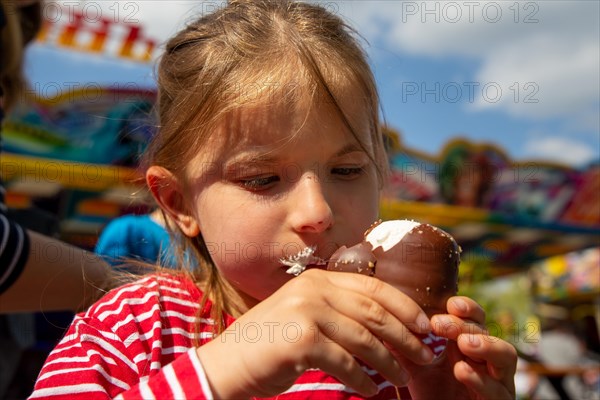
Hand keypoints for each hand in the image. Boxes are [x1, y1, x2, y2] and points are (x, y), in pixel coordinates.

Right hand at [196, 269, 435, 397]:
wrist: (227, 363)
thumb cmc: (270, 343)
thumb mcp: (304, 315)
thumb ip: (337, 313)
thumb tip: (384, 328)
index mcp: (318, 280)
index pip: (373, 287)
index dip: (405, 306)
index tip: (426, 326)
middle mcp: (313, 290)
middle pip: (374, 312)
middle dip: (406, 336)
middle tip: (427, 355)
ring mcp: (306, 312)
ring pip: (364, 339)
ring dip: (389, 362)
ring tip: (402, 378)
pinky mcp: (301, 340)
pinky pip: (345, 363)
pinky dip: (362, 380)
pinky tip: (369, 391)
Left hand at [402, 296, 516, 398]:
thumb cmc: (433, 396)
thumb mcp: (416, 369)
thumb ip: (405, 348)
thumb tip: (383, 324)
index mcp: (469, 346)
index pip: (476, 319)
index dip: (468, 309)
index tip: (451, 303)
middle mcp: (488, 361)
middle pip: (487, 333)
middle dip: (465, 325)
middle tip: (439, 324)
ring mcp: (497, 384)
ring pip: (507, 356)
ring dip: (487, 345)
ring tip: (464, 343)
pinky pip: (498, 392)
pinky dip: (481, 380)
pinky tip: (461, 370)